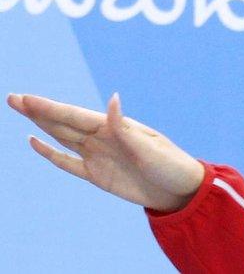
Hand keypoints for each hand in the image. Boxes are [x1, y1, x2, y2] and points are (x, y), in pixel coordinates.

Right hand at [6, 92, 204, 212]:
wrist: (180, 191)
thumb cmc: (171, 165)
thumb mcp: (150, 148)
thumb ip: (125, 128)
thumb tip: (112, 98)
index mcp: (115, 128)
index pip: (75, 115)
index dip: (49, 107)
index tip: (26, 98)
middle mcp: (103, 139)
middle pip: (63, 123)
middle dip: (38, 111)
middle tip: (13, 98)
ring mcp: (98, 156)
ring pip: (62, 138)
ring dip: (41, 125)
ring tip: (22, 110)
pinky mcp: (97, 176)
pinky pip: (68, 163)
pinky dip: (50, 153)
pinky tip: (35, 141)